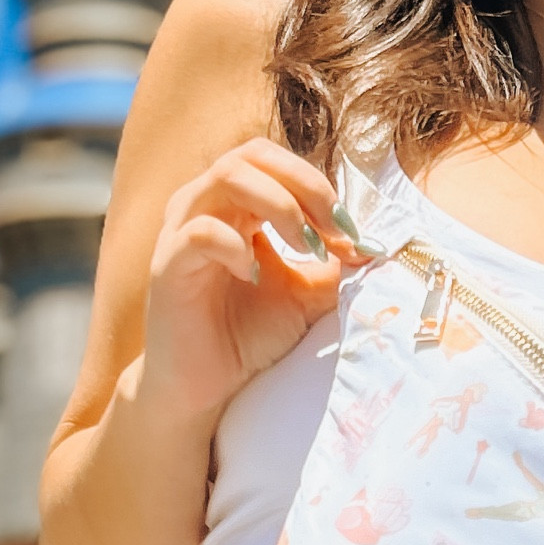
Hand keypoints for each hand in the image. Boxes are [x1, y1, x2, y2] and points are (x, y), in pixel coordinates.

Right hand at [140, 138, 368, 422]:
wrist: (203, 389)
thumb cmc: (247, 335)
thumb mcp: (305, 296)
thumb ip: (336, 267)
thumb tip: (375, 248)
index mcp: (234, 204)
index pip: (275, 162)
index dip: (318, 186)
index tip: (351, 231)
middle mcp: (204, 205)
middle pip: (252, 155)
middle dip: (304, 186)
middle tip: (334, 230)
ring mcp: (181, 230)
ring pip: (226, 178)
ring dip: (279, 206)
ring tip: (305, 248)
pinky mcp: (168, 265)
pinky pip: (200, 232)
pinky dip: (236, 246)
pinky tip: (254, 276)